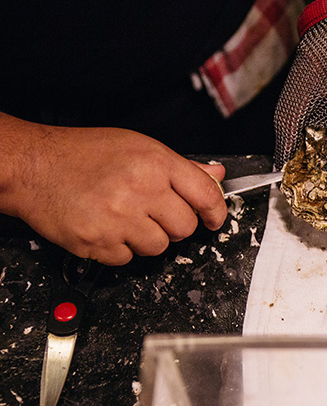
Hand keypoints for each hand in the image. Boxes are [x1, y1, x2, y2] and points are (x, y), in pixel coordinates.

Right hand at [0, 118, 227, 264]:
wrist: (32, 167)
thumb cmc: (83, 155)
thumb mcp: (138, 147)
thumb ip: (182, 167)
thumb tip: (215, 176)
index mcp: (155, 163)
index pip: (206, 195)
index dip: (215, 212)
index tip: (213, 219)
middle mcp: (141, 189)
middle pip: (185, 227)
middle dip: (175, 225)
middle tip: (154, 213)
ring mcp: (119, 218)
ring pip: (160, 247)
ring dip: (147, 238)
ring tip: (125, 218)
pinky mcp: (98, 242)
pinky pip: (128, 259)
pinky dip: (120, 249)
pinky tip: (107, 227)